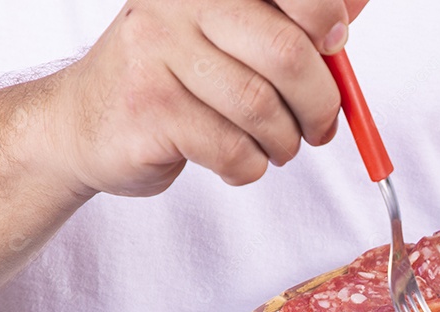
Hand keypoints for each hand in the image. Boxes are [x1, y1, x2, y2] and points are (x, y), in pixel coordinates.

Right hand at [46, 0, 368, 196]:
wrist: (85, 123)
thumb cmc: (174, 80)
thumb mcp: (229, 38)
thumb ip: (289, 23)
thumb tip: (354, 4)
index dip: (327, 23)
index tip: (334, 48)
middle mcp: (180, 4)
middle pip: (289, 55)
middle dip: (320, 105)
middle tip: (319, 127)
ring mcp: (159, 52)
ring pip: (263, 109)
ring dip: (283, 143)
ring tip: (274, 147)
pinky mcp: (150, 107)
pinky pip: (233, 150)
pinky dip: (249, 167)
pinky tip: (235, 160)